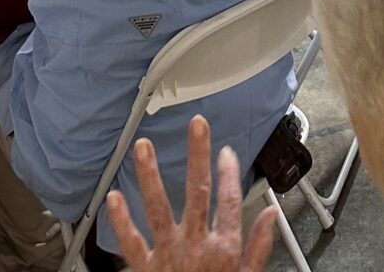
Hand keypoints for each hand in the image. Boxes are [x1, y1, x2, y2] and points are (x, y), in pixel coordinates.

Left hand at [107, 121, 275, 271]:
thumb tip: (270, 217)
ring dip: (150, 176)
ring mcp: (167, 255)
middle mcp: (195, 245)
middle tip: (196, 125)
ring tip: (143, 148)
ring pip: (158, 208)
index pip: (229, 200)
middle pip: (197, 191)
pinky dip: (120, 220)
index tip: (227, 152)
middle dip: (197, 155)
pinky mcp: (144, 269)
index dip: (230, 172)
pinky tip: (113, 197)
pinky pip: (129, 242)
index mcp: (223, 249)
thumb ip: (258, 249)